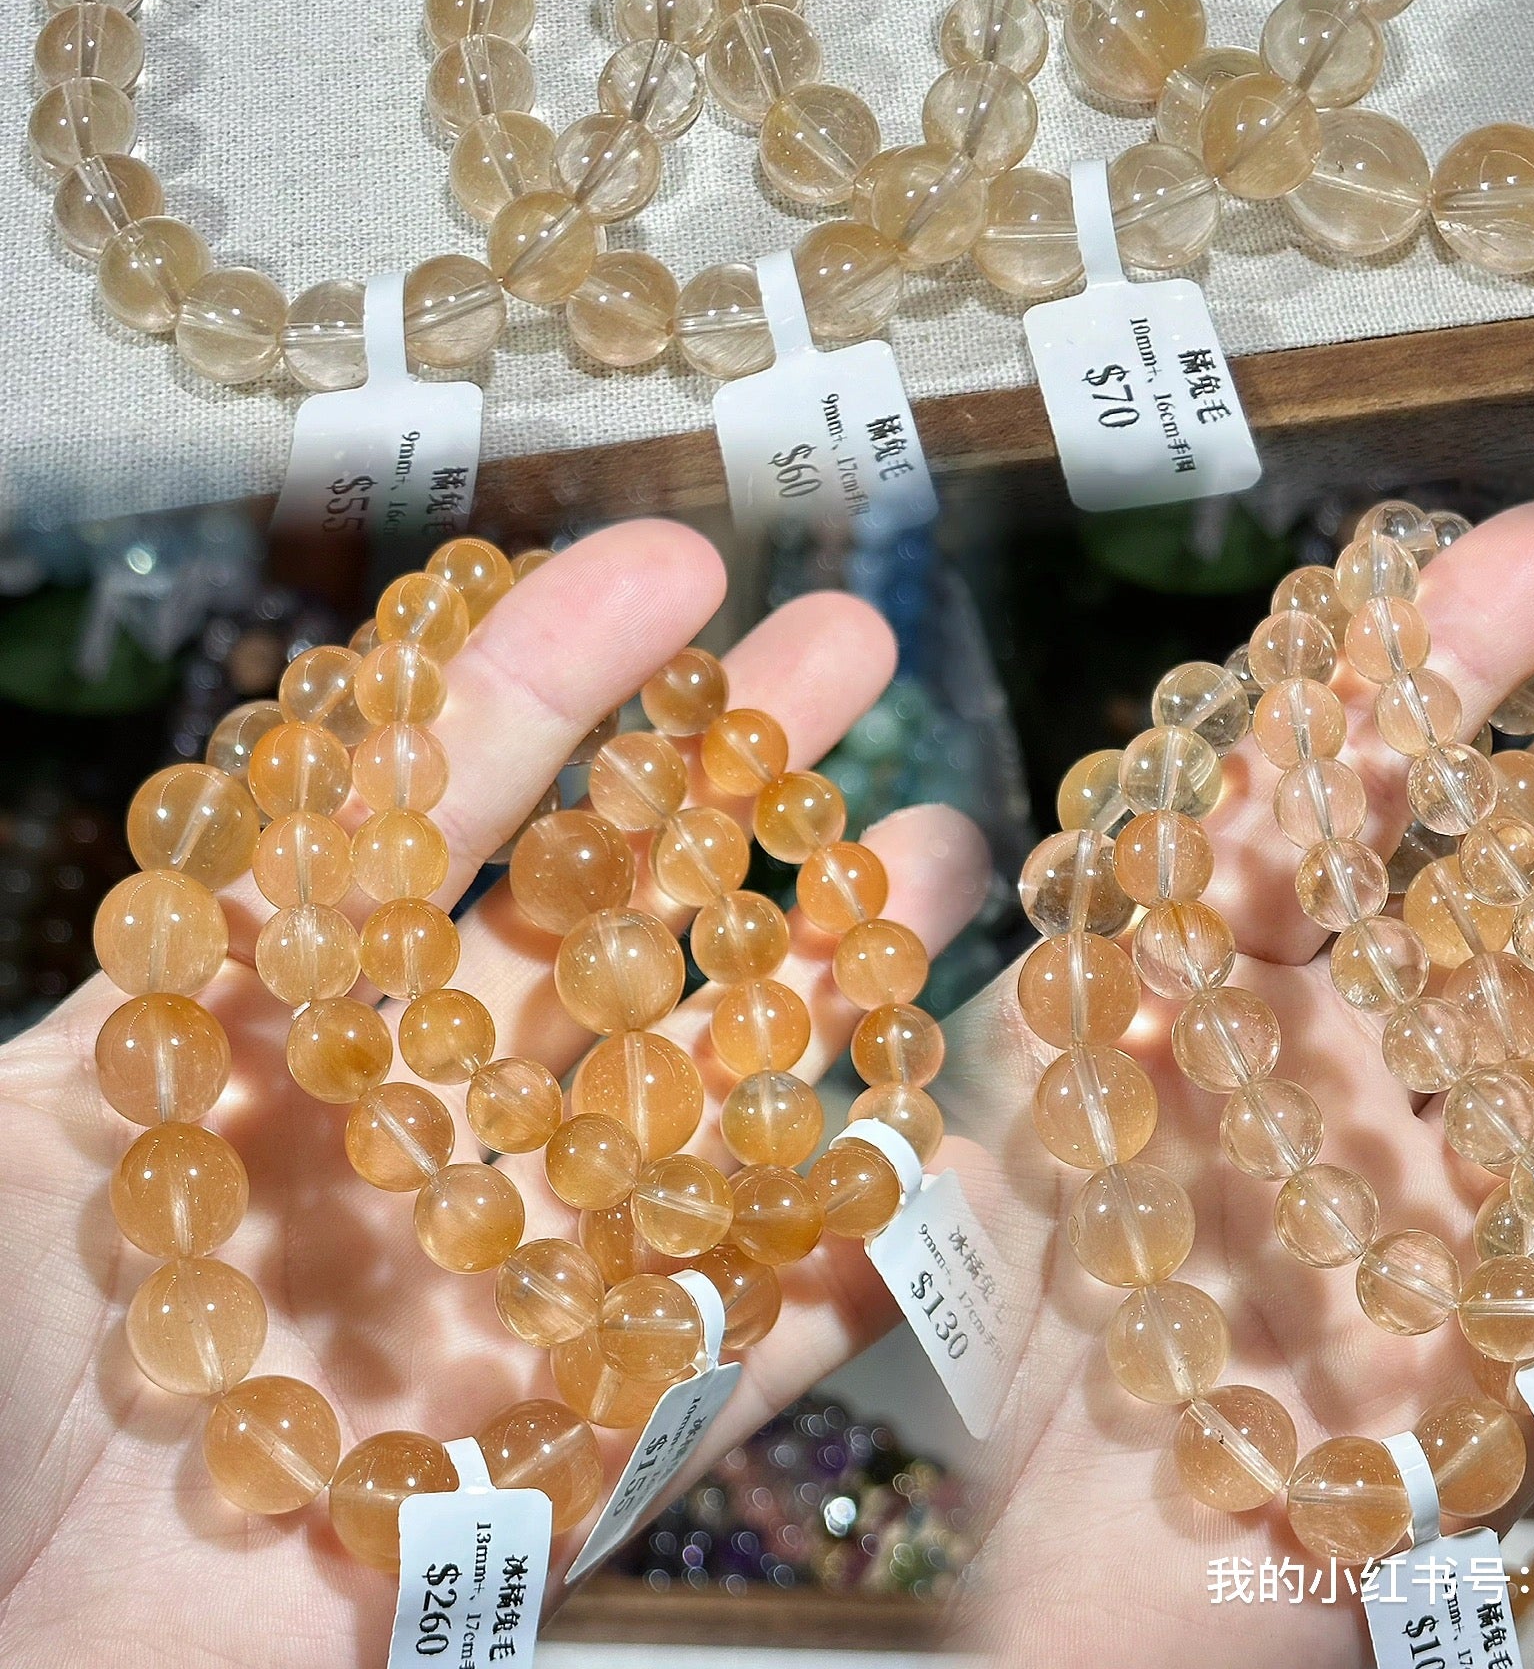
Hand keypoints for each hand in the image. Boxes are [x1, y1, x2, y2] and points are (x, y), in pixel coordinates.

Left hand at [0, 521, 989, 1668]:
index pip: (426, 813)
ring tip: (945, 848)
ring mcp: (491, 1288)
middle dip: (727, 787)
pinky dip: (843, 1254)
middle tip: (854, 650)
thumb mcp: (28, 1131)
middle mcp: (395, 1138)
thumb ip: (164, 950)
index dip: (552, 679)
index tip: (676, 568)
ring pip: (691, 1109)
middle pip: (597, 931)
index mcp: (263, 1035)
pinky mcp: (560, 1462)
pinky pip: (736, 1349)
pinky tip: (941, 1131)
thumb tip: (294, 744)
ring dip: (817, 984)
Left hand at [943, 498, 1533, 1668]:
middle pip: (1503, 880)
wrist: (1076, 1603)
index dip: (1456, 658)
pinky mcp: (1516, 1351)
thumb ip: (1138, 912)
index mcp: (1219, 989)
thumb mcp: (1046, 1068)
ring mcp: (1447, 1199)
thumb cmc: (1017, 1337)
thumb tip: (1244, 729)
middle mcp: (1350, 1071)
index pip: (1350, 777)